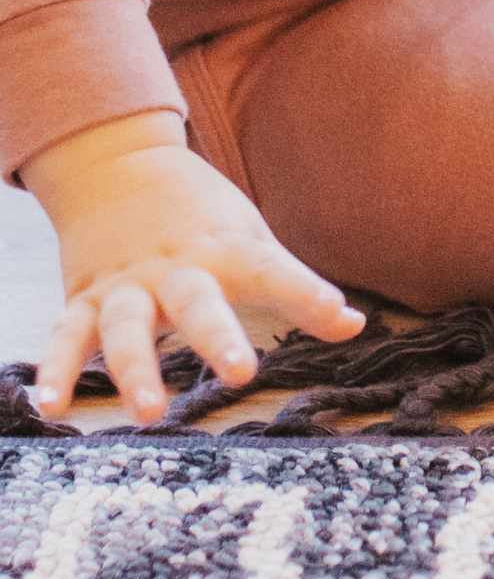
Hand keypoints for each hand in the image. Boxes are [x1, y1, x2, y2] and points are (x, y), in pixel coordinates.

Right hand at [21, 111, 363, 421]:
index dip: (306, 292)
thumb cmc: (203, 216)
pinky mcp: (83, 299)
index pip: (272, 270)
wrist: (119, 165)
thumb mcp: (253, 241)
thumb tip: (356, 326)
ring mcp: (126, 285)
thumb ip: (296, 289)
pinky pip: (64, 337)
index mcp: (226, 250)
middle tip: (241, 374)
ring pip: (127, 326)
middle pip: (198, 303)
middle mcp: (177, 268)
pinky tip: (51, 408)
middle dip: (218, 338)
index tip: (340, 316)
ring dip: (136, 369)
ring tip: (149, 412)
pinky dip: (55, 372)